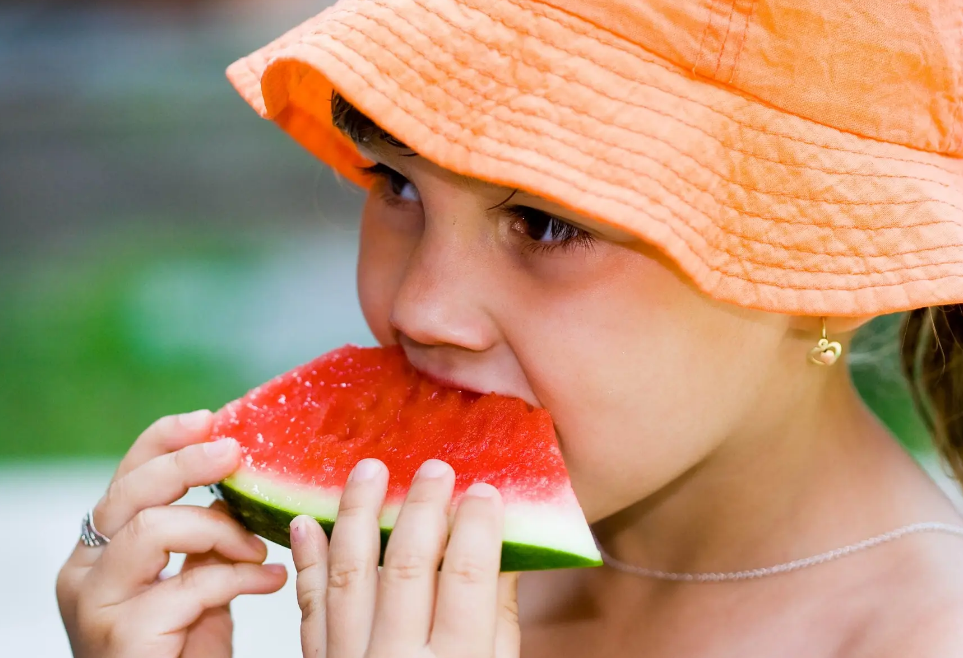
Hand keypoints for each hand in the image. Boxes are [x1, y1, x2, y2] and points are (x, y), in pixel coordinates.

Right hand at [56, 411, 287, 657]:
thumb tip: (235, 489)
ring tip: (257, 548)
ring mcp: (95, 604)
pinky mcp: (122, 634)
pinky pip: (190, 583)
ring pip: (153, 527)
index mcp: (98, 552)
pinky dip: (239, 577)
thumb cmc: (183, 651)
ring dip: (219, 530)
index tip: (209, 418)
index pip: (124, 478)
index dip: (165, 441)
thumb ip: (201, 539)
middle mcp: (84, 572)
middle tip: (235, 452)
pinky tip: (269, 580)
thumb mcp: (193, 582)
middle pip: (131, 492)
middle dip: (188, 463)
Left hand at [291, 458, 520, 657]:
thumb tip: (504, 552)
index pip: (466, 580)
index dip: (476, 529)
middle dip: (422, 509)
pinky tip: (308, 522)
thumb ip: (499, 621)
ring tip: (369, 469)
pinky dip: (307, 562)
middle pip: (407, 567)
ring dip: (358, 515)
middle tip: (435, 466)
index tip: (485, 489)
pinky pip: (309, 607)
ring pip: (350, 575)